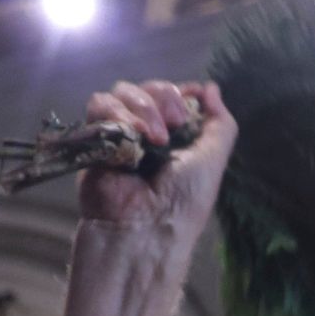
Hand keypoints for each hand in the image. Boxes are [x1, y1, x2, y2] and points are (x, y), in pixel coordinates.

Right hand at [78, 78, 237, 242]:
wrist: (146, 227)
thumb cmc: (185, 199)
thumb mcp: (214, 159)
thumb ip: (220, 123)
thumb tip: (210, 88)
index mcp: (177, 135)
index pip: (172, 94)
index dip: (178, 94)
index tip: (185, 111)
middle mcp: (147, 131)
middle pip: (147, 88)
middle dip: (162, 98)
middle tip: (171, 126)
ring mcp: (120, 134)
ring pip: (121, 92)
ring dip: (141, 107)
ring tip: (152, 139)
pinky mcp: (94, 139)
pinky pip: (98, 106)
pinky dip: (116, 114)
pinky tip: (131, 136)